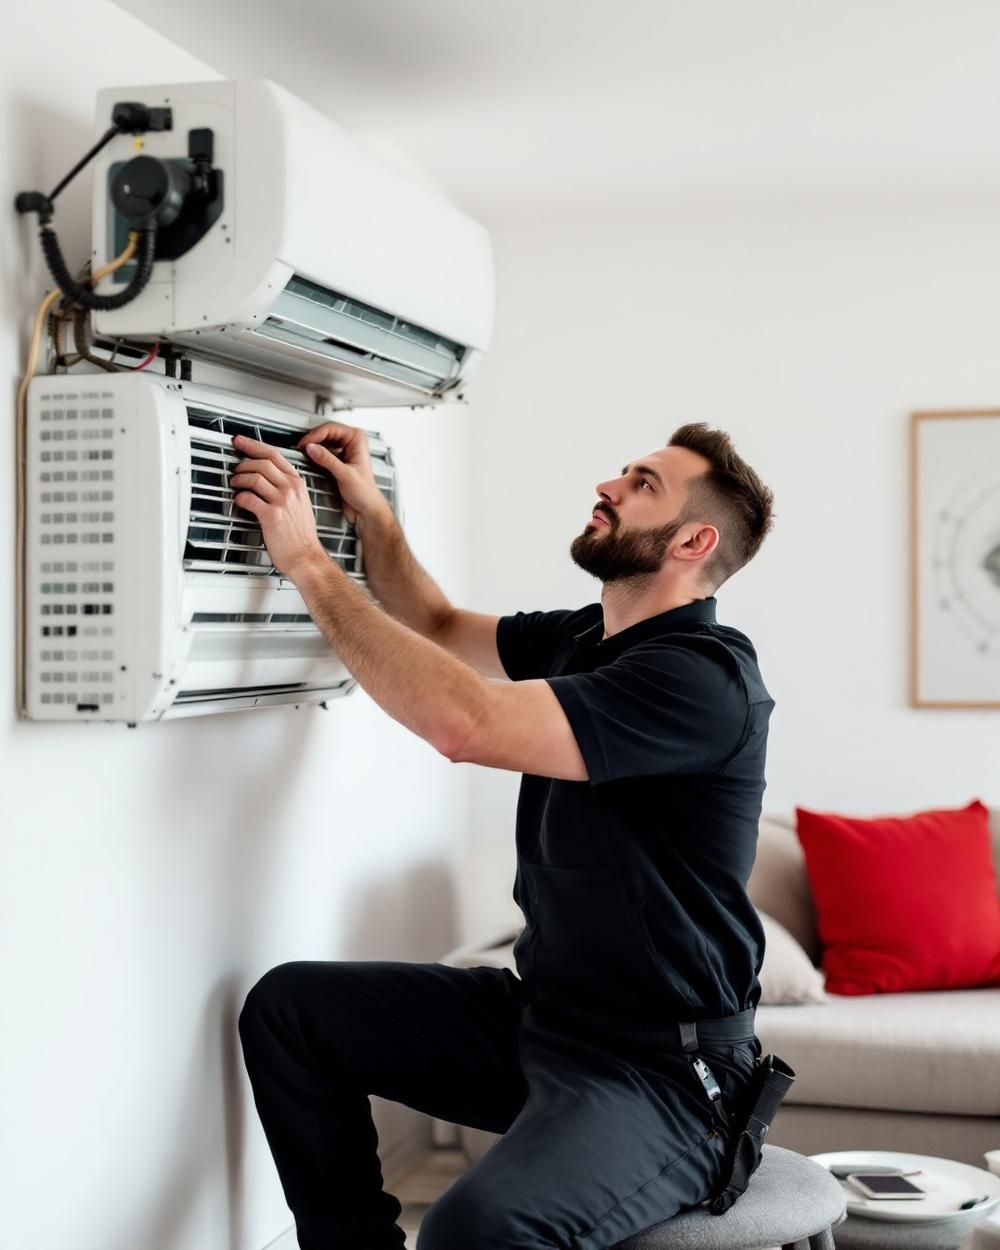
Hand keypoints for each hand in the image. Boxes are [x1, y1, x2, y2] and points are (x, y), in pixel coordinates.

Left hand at [229, 434, 328, 580]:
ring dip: (239, 480)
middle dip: (243, 462)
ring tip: (235, 485)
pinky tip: (239, 501)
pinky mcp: (272, 515)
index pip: (274, 455)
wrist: (306, 556)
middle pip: (262, 462)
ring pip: (254, 478)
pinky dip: (239, 497)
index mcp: (298, 484)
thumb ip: (287, 488)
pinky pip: (249, 498)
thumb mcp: (301, 504)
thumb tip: (266, 478)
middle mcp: (291, 489)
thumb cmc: (301, 535)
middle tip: (235, 468)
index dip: (253, 445)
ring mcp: (282, 501)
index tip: (241, 442)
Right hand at [295, 420, 389, 525]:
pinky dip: (315, 455)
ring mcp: (344, 450)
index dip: (315, 435)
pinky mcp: (338, 460)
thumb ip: (327, 460)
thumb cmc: (365, 493)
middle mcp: (352, 442)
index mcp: (357, 439)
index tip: (304, 444)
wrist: (366, 508)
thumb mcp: (344, 475)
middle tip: (300, 448)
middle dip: (312, 440)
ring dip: (313, 447)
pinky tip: (309, 460)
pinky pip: (323, 452)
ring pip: (323, 441)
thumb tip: (311, 448)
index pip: (331, 429)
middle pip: (325, 433)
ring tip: (303, 453)